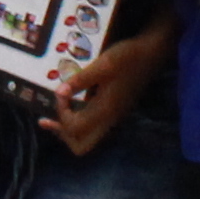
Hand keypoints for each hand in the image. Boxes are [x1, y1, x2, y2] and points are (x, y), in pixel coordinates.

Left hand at [40, 23, 169, 158]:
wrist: (152, 53)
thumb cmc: (128, 57)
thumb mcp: (103, 65)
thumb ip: (81, 80)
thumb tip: (59, 92)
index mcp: (105, 111)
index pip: (76, 128)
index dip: (62, 113)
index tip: (60, 92)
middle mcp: (109, 119)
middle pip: (82, 145)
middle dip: (63, 135)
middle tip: (47, 121)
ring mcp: (113, 116)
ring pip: (87, 137)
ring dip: (68, 129)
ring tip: (49, 118)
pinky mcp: (114, 109)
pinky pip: (92, 125)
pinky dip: (77, 120)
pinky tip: (71, 105)